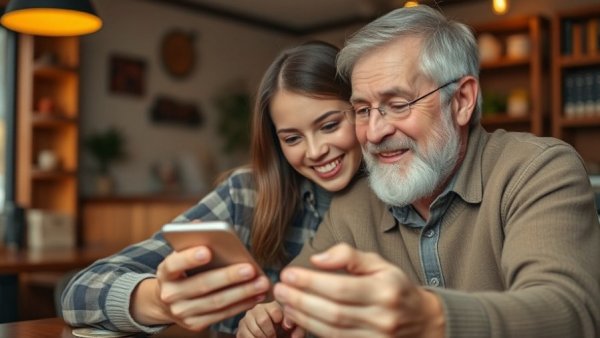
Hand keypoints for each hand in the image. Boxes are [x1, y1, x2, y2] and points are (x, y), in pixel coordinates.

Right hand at [131, 245, 269, 330]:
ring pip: (215, 302)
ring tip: (262, 283)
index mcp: (165, 272)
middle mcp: (170, 294)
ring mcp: (181, 312)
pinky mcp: (195, 324)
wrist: (167, 301)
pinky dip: (241, 305)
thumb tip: (200, 223)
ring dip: (242, 293)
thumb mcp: (181, 255)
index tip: (207, 250)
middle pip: (201, 285)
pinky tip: (257, 296)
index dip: (189, 258)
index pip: (174, 264)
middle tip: (251, 268)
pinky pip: (221, 315)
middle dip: (229, 277)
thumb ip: (191, 240)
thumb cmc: (182, 271)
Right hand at [236, 301, 304, 337]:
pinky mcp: (240, 328)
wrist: (275, 337)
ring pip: (255, 330)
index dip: (280, 321)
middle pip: (262, 320)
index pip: (275, 310)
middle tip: (274, 336)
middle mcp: (258, 308)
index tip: (285, 327)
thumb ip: (297, 326)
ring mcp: (247, 318)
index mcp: (273, 305)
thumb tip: (288, 325)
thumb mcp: (295, 329)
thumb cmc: (286, 333)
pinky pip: (246, 336)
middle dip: (270, 332)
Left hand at [273, 243, 444, 337]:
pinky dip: (313, 329)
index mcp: (385, 290)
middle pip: (332, 312)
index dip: (310, 282)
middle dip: (300, 300)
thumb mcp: (379, 263)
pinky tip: (298, 317)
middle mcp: (382, 317)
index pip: (340, 288)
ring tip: (284, 301)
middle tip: (279, 288)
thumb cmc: (395, 287)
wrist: (421, 321)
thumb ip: (349, 256)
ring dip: (302, 316)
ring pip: (331, 330)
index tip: (288, 273)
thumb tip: (318, 259)